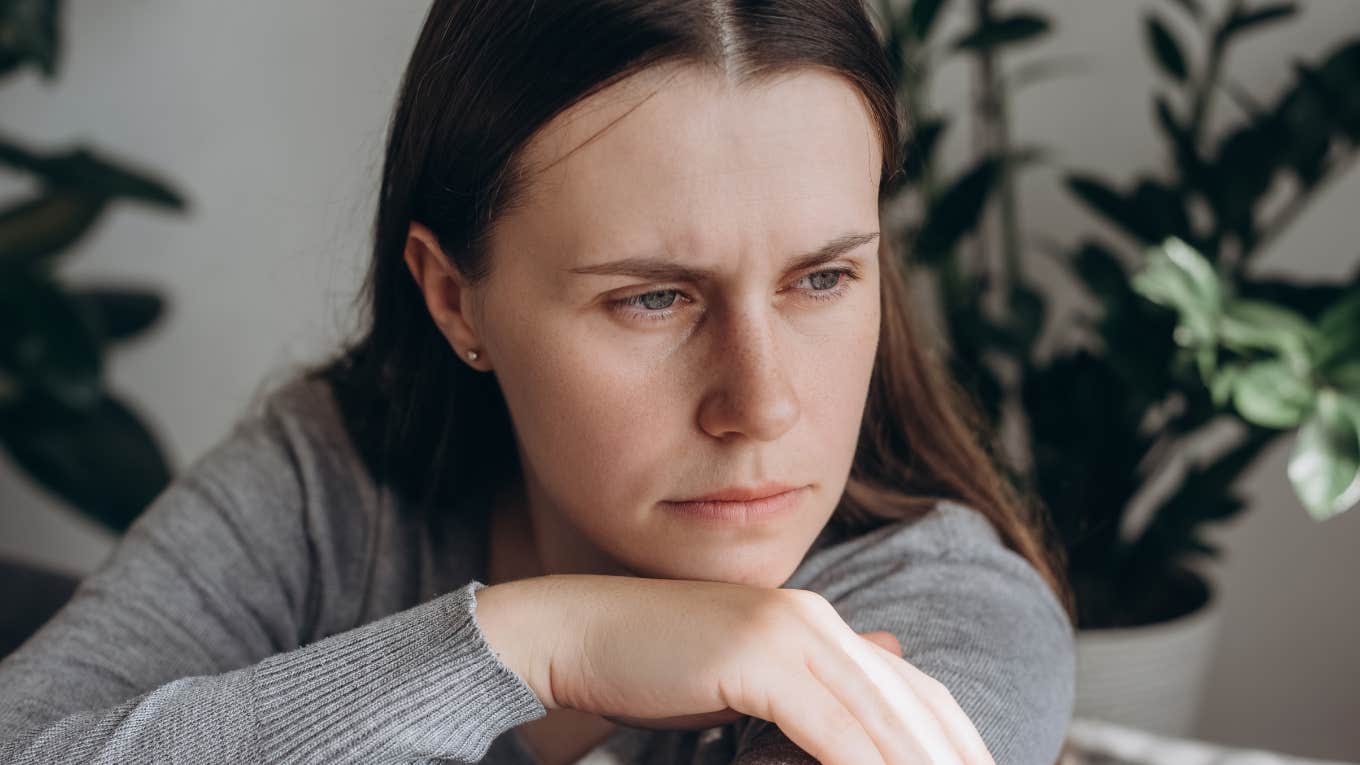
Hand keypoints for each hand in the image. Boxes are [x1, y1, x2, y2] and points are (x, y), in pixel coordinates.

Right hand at [477, 574, 994, 764]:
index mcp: (818, 624)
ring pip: (880, 717)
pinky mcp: (753, 655)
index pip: (913, 691)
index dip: (956, 742)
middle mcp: (814, 619)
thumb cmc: (656, 666)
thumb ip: (818, 679)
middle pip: (911, 704)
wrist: (576, 634)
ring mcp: (786, 631)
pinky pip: (827, 727)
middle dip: (954, 760)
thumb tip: (893, 654)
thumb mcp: (751, 674)